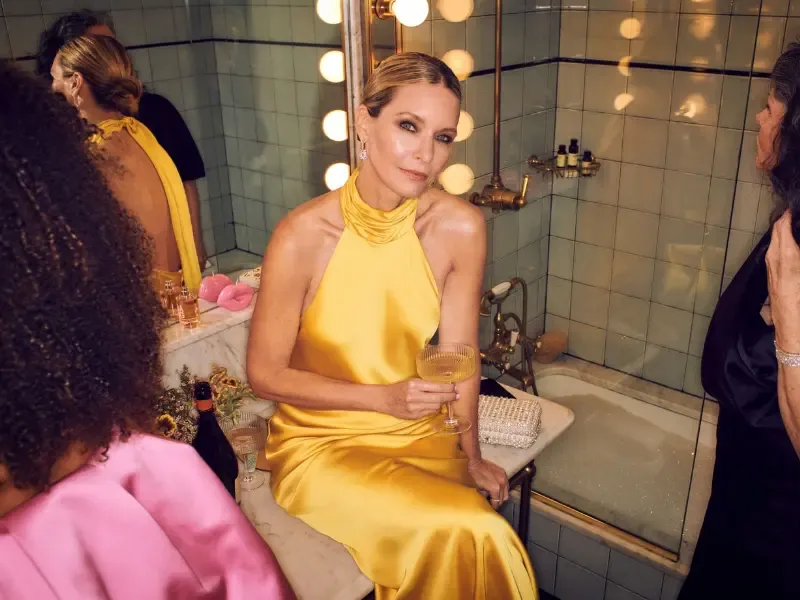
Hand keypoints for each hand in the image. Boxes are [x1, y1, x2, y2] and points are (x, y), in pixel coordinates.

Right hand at [381, 379, 456, 419]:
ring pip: (435, 406)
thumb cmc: (399, 388)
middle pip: (438, 398)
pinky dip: (434, 408)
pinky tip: (435, 405)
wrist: (385, 399)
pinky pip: (429, 412)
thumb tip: (443, 385)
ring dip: (443, 403)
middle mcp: (414, 396)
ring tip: (447, 399)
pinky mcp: (414, 416)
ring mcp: (414, 408)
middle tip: (457, 395)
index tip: (455, 387)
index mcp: (414, 385)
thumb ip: (425, 384)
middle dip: (450, 396)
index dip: (448, 388)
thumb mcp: (411, 381)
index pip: (436, 387)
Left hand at [468, 459, 508, 508]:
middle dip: (498, 502)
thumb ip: (484, 495)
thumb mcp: (478, 488)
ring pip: (506, 492)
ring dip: (502, 495)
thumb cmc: (474, 475)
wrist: (476, 462)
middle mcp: (502, 484)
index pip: (497, 502)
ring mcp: (504, 478)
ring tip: (495, 496)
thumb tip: (487, 499)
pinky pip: (506, 484)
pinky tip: (497, 488)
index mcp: (495, 488)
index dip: (494, 506)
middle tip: (493, 502)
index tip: (491, 508)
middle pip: (503, 498)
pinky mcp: (504, 473)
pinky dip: (503, 488)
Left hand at [766, 211, 799, 351]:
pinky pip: (773, 263)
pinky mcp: (773, 289)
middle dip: (782, 225)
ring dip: (780, 238)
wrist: (795, 343)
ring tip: (789, 227)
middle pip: (776, 242)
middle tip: (791, 213)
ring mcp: (773, 281)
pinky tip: (786, 251)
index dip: (787, 221)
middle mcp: (778, 273)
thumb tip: (794, 250)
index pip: (784, 237)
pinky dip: (779, 251)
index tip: (792, 209)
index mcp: (789, 269)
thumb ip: (797, 263)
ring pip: (772, 252)